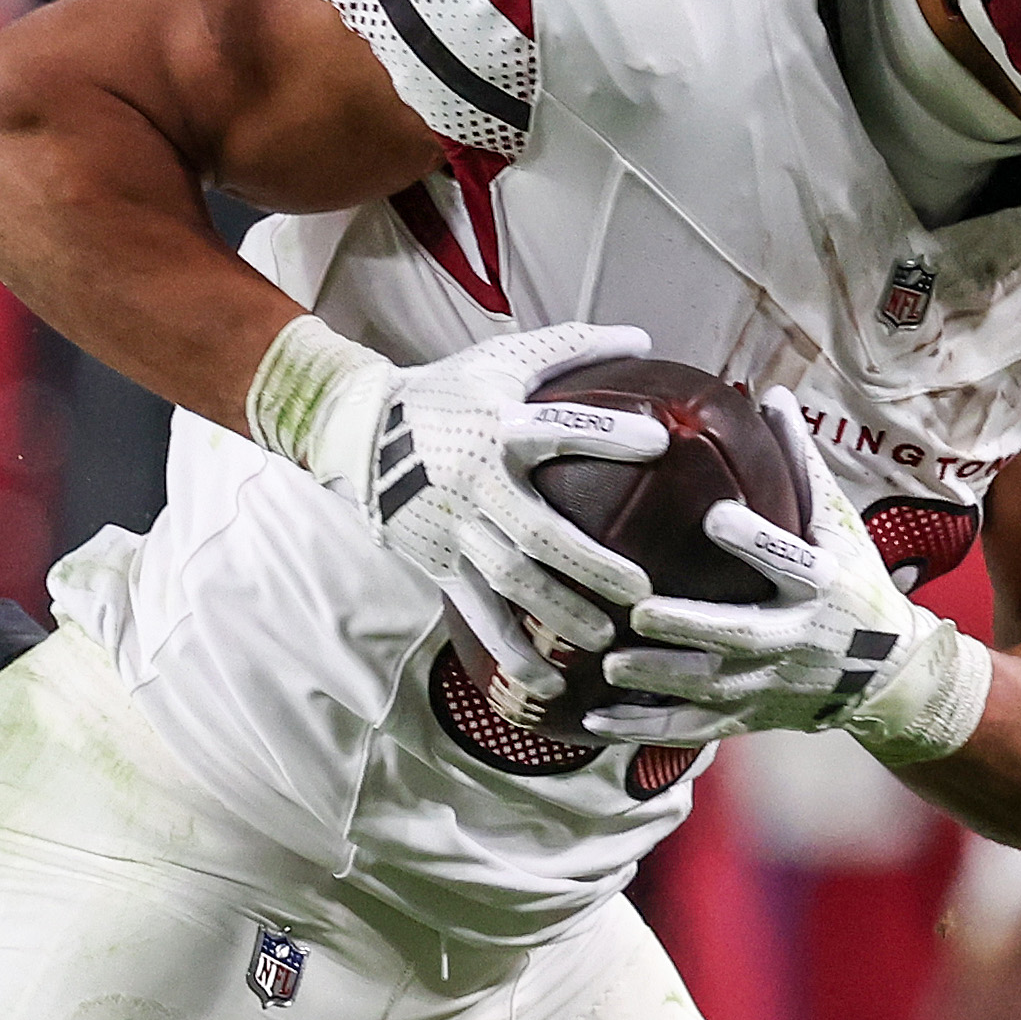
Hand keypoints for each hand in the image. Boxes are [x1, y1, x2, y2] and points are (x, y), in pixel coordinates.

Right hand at [248, 314, 672, 696]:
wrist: (362, 434)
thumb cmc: (447, 394)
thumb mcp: (500, 360)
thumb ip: (570, 347)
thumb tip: (643, 337)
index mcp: (496, 428)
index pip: (556, 428)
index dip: (605, 433)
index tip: (659, 440)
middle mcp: (476, 484)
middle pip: (535, 531)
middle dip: (588, 563)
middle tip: (641, 589)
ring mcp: (456, 530)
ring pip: (509, 581)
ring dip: (558, 612)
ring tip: (606, 637)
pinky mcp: (439, 565)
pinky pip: (478, 615)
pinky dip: (511, 651)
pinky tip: (549, 682)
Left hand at [588, 394, 988, 761]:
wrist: (882, 674)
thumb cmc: (851, 580)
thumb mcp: (837, 525)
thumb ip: (800, 466)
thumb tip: (767, 394)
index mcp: (822, 585)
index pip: (792, 562)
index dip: (758, 542)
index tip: (716, 517)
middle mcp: (797, 640)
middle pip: (742, 637)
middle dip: (693, 628)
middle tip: (642, 611)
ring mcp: (769, 685)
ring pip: (710, 689)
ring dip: (659, 680)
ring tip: (609, 666)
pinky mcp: (746, 717)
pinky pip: (690, 729)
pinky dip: (643, 728)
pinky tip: (594, 718)